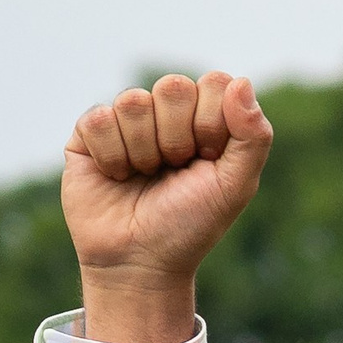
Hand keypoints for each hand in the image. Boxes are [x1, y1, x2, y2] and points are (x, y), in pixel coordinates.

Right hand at [62, 71, 273, 342]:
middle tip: (175, 170)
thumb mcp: (235, 187)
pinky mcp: (90, 132)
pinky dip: (113, 157)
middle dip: (179, 138)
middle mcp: (167, 116)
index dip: (213, 123)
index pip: (215, 84)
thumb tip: (242, 81)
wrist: (141, 262)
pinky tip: (117, 177)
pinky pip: (100, 119)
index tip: (209, 160)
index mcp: (206, 122)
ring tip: (145, 177)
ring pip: (134, 102)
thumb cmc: (191, 226)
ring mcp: (127, 121)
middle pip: (174, 86)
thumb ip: (252, 137)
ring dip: (145, 151)